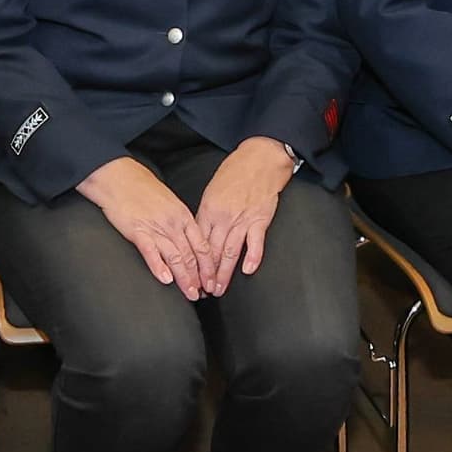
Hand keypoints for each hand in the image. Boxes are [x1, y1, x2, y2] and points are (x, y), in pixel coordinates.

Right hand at [82, 156, 207, 290]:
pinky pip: (151, 251)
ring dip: (184, 279)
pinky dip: (158, 266)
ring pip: (176, 257)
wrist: (119, 177)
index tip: (212, 281)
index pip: (202, 246)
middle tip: (204, 294)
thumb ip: (179, 222)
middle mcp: (173, 223)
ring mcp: (156, 227)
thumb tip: (188, 241)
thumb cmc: (142, 189)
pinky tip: (165, 279)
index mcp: (183, 216)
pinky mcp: (137, 230)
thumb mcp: (169, 203)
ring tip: (190, 294)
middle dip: (200, 278)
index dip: (209, 266)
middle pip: (192, 255)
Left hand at [190, 138, 297, 290]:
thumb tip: (199, 235)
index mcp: (208, 211)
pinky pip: (255, 242)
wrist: (259, 160)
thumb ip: (206, 215)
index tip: (191, 277)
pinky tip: (247, 271)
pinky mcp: (260, 219)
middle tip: (203, 291)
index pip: (198, 243)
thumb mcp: (211, 192)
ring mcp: (242, 220)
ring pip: (230, 251)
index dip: (193, 263)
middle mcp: (223, 218)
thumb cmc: (234, 174)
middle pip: (212, 252)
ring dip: (224, 273)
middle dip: (206, 275)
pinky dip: (252, 257)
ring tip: (219, 288)